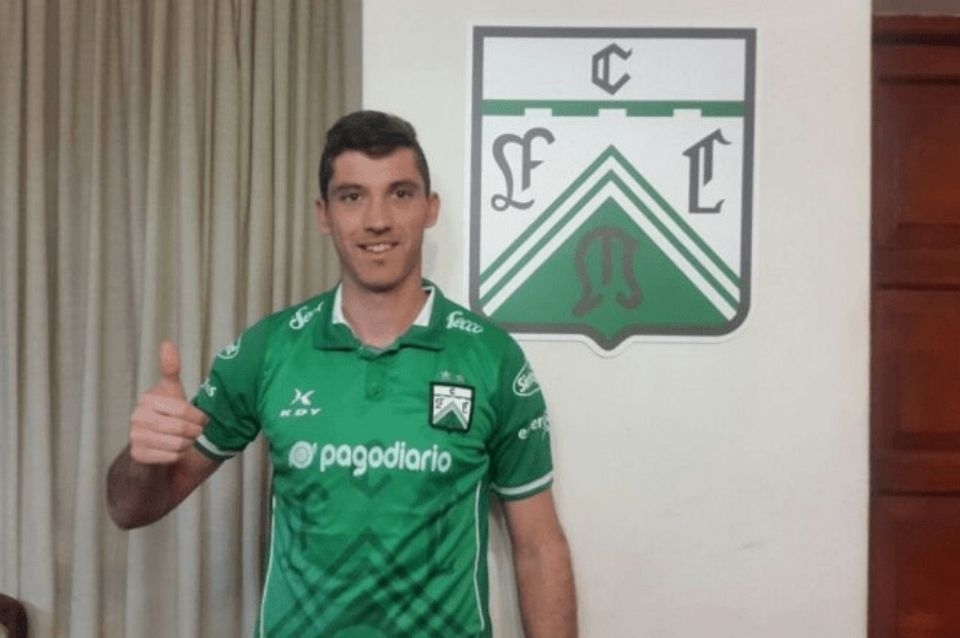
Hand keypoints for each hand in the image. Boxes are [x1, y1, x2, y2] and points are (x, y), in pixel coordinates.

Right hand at [129, 341, 208, 463]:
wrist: (151, 450)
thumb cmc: (166, 418)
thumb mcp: (171, 393)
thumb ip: (170, 370)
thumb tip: (166, 342)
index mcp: (147, 398)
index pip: (184, 409)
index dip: (199, 417)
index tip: (202, 420)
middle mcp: (136, 416)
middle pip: (182, 427)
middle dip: (194, 433)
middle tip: (195, 434)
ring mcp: (134, 436)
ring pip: (178, 443)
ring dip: (187, 445)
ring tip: (184, 442)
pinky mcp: (137, 455)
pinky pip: (170, 457)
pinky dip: (177, 457)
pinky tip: (173, 453)